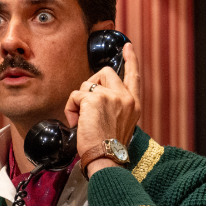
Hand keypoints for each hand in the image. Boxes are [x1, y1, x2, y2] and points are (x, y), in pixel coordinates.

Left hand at [65, 42, 141, 176]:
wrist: (105, 158)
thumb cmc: (108, 147)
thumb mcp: (120, 124)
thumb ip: (115, 107)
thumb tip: (95, 96)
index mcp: (134, 105)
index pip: (134, 77)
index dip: (131, 60)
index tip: (128, 47)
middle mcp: (126, 98)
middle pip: (106, 72)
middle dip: (92, 84)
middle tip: (86, 104)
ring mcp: (112, 96)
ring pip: (87, 84)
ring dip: (79, 101)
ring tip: (82, 120)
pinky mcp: (95, 99)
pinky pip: (75, 95)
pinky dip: (70, 109)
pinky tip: (76, 123)